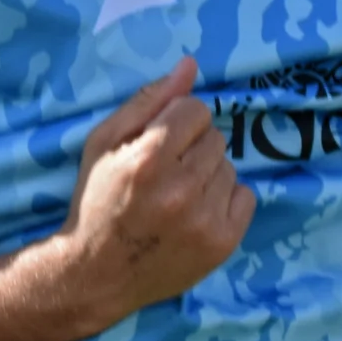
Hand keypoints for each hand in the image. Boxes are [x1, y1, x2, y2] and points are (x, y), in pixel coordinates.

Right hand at [51, 57, 254, 328]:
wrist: (96, 275)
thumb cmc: (97, 201)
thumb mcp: (105, 143)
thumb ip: (149, 101)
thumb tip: (190, 65)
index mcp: (149, 159)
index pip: (196, 110)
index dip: (176, 123)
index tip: (159, 145)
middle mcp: (181, 189)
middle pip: (216, 138)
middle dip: (192, 149)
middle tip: (165, 175)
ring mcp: (205, 220)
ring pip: (230, 167)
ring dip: (208, 175)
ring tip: (177, 197)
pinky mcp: (223, 244)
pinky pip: (246, 197)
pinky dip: (225, 201)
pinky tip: (196, 213)